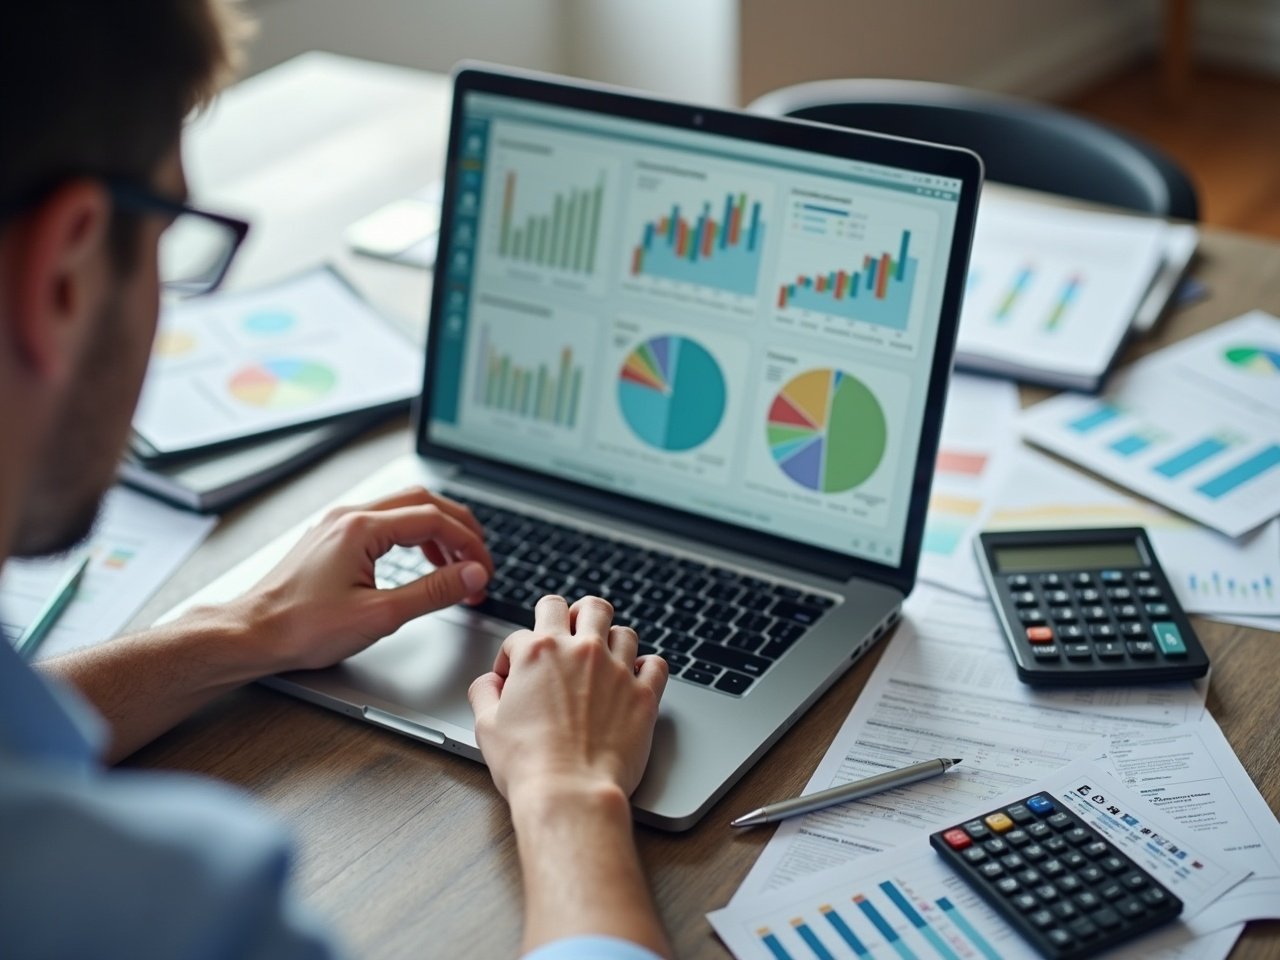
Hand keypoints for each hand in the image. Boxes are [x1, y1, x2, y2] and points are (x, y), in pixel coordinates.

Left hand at [232, 486, 492, 672]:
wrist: (251, 634)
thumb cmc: (302, 628)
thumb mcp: (379, 615)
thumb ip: (433, 591)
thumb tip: (471, 575)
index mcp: (361, 528)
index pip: (433, 520)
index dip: (468, 544)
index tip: (484, 570)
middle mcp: (349, 515)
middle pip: (422, 502)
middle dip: (459, 528)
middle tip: (480, 558)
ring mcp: (338, 524)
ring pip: (403, 509)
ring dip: (437, 531)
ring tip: (455, 563)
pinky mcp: (331, 538)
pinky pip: (383, 522)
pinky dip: (412, 536)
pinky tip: (419, 561)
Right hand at [468, 595, 668, 806]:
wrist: (570, 793)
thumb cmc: (528, 764)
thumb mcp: (485, 725)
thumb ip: (485, 692)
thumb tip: (489, 681)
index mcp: (539, 652)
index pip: (523, 634)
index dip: (512, 656)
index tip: (514, 677)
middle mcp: (580, 651)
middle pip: (587, 606)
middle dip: (575, 616)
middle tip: (570, 635)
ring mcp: (616, 670)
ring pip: (624, 631)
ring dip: (612, 641)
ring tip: (603, 659)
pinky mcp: (643, 695)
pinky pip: (656, 664)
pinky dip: (647, 668)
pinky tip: (637, 677)